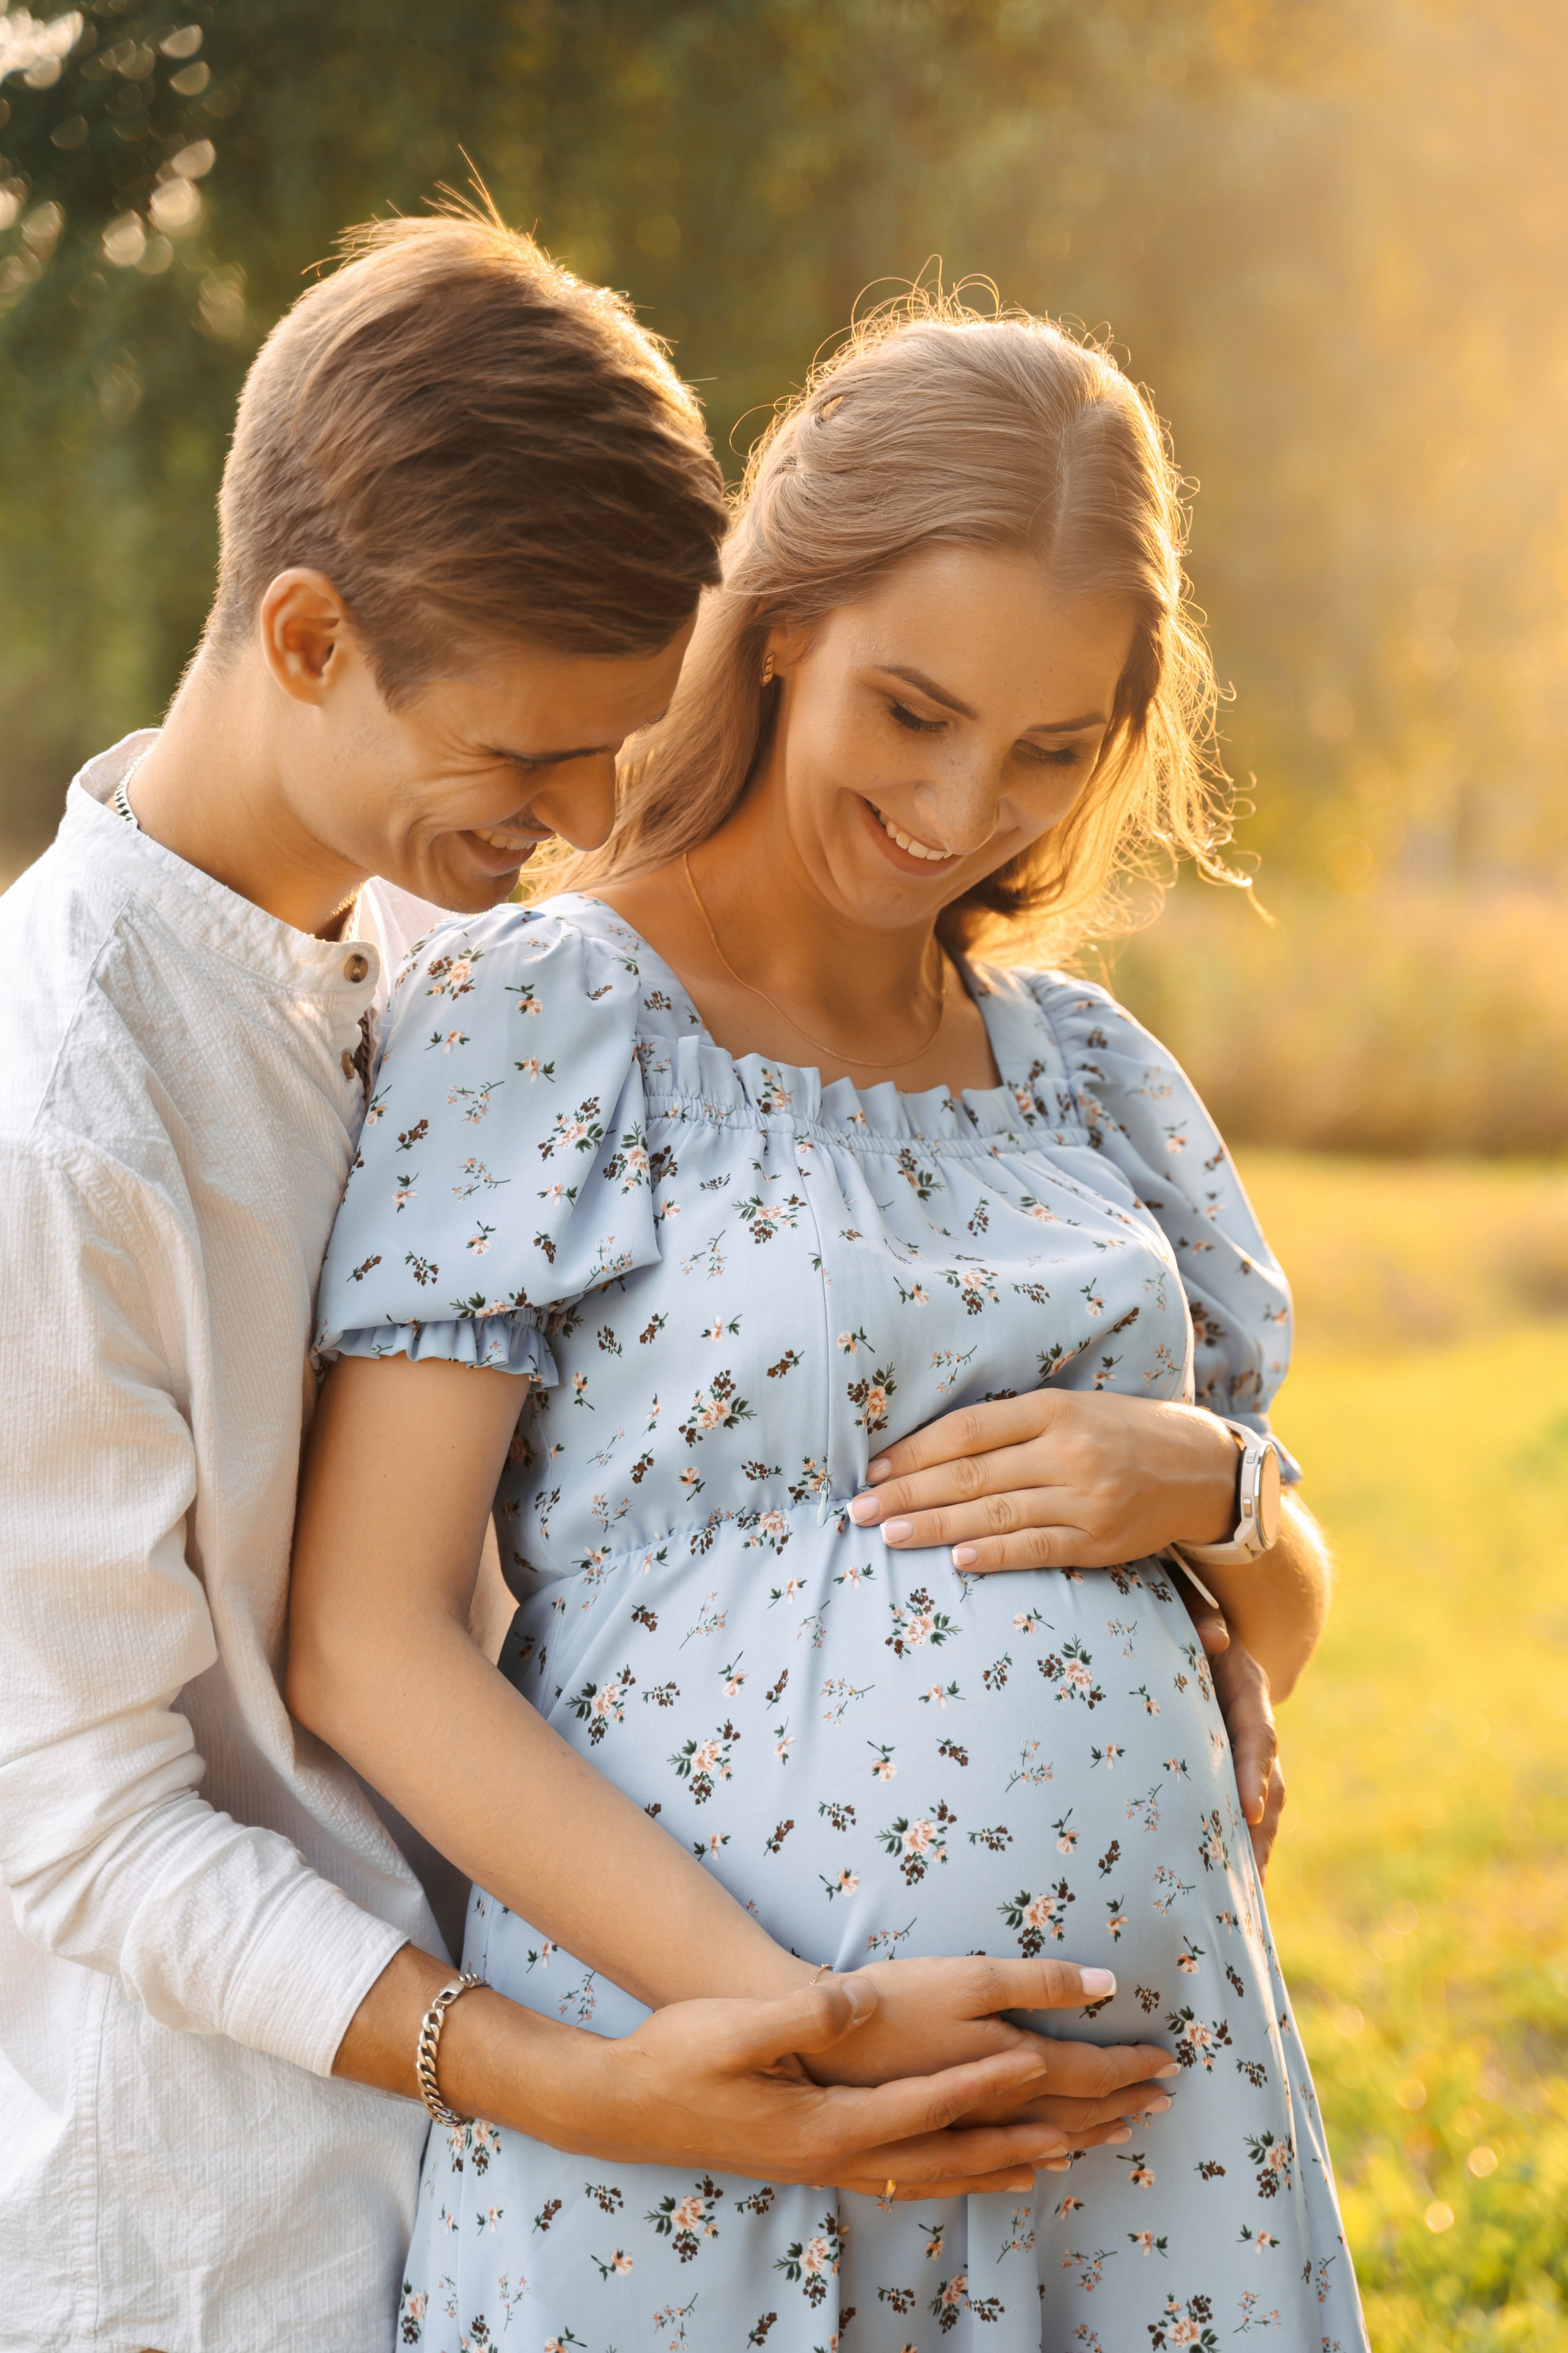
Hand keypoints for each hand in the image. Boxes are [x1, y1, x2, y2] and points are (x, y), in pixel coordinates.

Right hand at [541, 1973, 1147, 2196]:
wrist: (628, 2107)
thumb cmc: (681, 2057)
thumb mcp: (733, 2027)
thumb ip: (798, 2011)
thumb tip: (855, 1997)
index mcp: (831, 2121)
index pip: (934, 2100)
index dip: (995, 2079)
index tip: (1056, 2058)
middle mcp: (847, 2155)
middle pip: (965, 2149)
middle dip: (1045, 2130)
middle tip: (1112, 2117)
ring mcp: (839, 2166)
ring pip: (950, 2173)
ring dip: (1018, 2159)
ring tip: (1081, 2151)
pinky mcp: (829, 2162)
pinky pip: (921, 2178)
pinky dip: (969, 2176)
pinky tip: (994, 2175)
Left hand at [849, 1391, 1238, 1570]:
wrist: (1202, 1469)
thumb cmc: (1120, 1433)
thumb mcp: (1070, 1409)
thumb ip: (1010, 1426)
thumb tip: (931, 1450)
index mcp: (1053, 1409)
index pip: (967, 1431)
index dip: (914, 1451)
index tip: (873, 1468)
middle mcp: (1067, 1452)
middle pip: (970, 1474)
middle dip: (908, 1493)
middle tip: (858, 1510)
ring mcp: (1085, 1499)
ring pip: (995, 1514)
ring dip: (935, 1528)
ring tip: (889, 1535)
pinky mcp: (1100, 1542)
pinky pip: (1037, 1549)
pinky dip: (995, 1555)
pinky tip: (957, 1561)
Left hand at [1176, 1581, 1286, 1875]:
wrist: (1170, 1610)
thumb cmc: (1169, 1607)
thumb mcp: (1180, 1606)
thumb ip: (1193, 1617)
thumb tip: (1213, 1638)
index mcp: (1244, 1686)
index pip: (1259, 1735)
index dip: (1256, 1773)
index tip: (1250, 1812)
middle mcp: (1249, 1719)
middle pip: (1269, 1781)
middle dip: (1262, 1830)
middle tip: (1250, 1876)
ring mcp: (1238, 1743)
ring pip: (1261, 1801)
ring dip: (1255, 1845)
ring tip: (1245, 1894)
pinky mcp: (1221, 1760)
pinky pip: (1235, 1803)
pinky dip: (1237, 1840)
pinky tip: (1227, 1880)